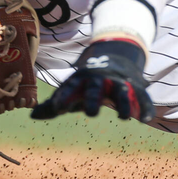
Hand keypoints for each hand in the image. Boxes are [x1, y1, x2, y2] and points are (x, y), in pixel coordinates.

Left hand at [31, 38, 154, 122]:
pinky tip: (144, 119)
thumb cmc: (87, 84)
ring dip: (123, 103)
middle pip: (95, 87)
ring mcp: (119, 82)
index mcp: (80, 79)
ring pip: (122, 91)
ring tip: (123, 117)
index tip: (58, 107)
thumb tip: (32, 116)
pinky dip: (144, 107)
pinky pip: (142, 98)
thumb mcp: (71, 91)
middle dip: (93, 99)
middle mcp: (100, 79)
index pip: (70, 86)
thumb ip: (54, 105)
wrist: (115, 60)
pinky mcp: (136, 88)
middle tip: (90, 113)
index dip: (63, 96)